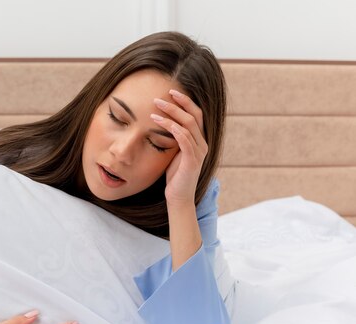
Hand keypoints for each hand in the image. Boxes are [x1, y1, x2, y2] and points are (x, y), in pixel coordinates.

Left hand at [151, 89, 207, 206]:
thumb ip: (173, 139)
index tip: (171, 92)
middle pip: (194, 116)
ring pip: (188, 125)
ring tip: (155, 109)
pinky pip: (184, 139)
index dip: (185, 102)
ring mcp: (199, 152)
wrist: (179, 197)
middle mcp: (202, 143)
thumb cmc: (174, 176)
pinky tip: (160, 122)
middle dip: (178, 104)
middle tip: (160, 97)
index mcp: (199, 140)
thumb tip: (161, 124)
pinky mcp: (192, 160)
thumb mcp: (174, 153)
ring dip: (170, 115)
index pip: (196, 114)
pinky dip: (173, 129)